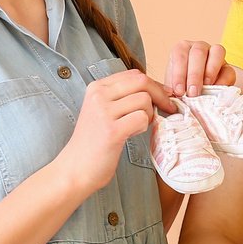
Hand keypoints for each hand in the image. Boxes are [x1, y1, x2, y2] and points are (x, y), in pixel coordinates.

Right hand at [57, 70, 170, 191]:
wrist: (75, 169)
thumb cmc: (94, 142)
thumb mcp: (103, 110)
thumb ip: (124, 97)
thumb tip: (160, 90)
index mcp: (97, 87)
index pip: (134, 74)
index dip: (154, 84)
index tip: (164, 96)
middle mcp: (98, 95)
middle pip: (142, 81)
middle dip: (160, 95)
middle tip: (168, 108)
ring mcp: (104, 112)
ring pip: (144, 100)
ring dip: (149, 115)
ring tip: (136, 127)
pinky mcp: (112, 130)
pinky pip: (142, 118)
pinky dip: (143, 127)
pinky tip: (131, 134)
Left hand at [165, 39, 236, 97]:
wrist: (196, 94)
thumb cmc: (182, 88)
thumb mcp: (173, 87)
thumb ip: (171, 89)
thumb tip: (170, 95)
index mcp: (182, 48)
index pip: (180, 55)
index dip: (179, 74)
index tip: (179, 91)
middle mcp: (199, 47)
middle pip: (198, 52)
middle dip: (195, 75)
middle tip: (192, 93)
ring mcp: (216, 55)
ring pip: (217, 52)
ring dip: (211, 72)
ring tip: (206, 88)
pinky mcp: (228, 68)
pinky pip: (229, 70)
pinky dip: (223, 82)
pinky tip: (216, 92)